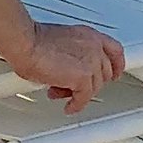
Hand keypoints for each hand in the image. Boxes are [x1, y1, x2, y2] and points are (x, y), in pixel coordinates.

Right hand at [10, 20, 124, 112]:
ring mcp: (91, 62)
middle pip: (105, 72)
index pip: (114, 50)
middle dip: (91, 82)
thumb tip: (64, 69)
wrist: (26, 44)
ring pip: (95, 87)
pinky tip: (69, 107)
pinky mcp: (83, 78)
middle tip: (75, 87)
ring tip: (62, 94)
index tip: (114, 72)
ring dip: (79, 94)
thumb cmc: (32, 41)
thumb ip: (69, 55)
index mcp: (88, 35)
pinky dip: (76, 105)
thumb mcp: (59, 42)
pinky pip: (84, 98)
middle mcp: (93, 47)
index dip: (116, 64)